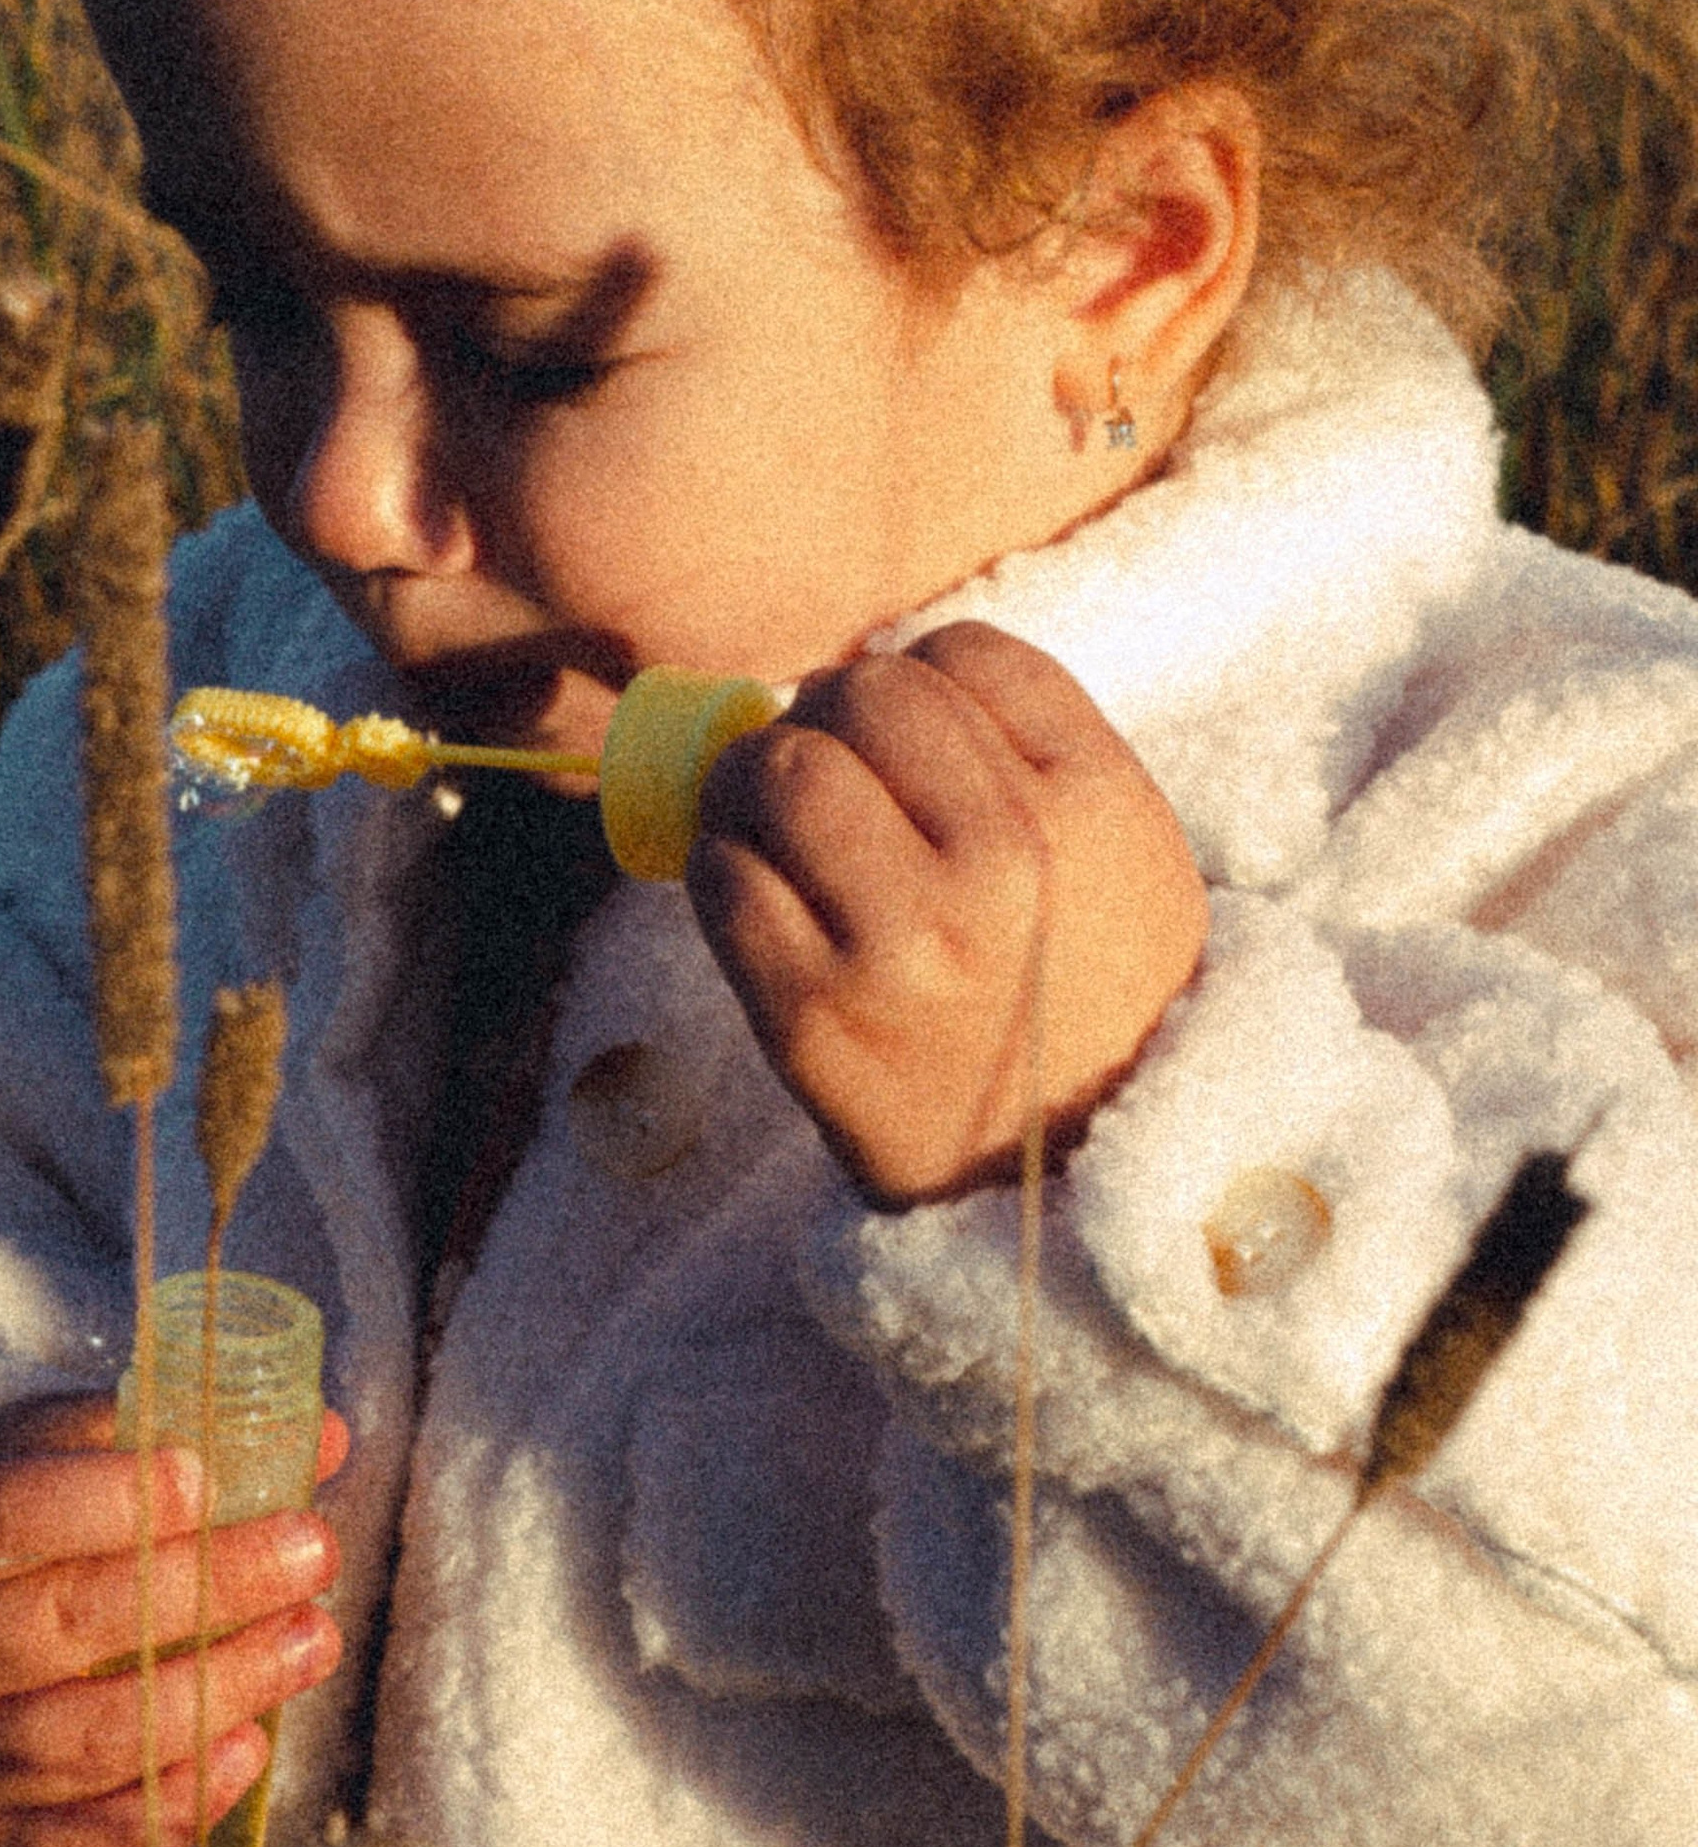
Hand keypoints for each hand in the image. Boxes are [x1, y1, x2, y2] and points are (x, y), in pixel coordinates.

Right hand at [0, 1393, 349, 1846]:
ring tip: (313, 1639)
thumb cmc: (4, 1536)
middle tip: (312, 1551)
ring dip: (220, 1690)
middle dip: (208, 1587)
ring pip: (91, 1737)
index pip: (2, 1516)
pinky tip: (250, 1750)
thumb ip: (159, 1437)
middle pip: (66, 1623)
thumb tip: (318, 1437)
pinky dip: (173, 1808)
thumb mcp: (49, 1460)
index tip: (204, 1479)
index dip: (105, 1497)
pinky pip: (81, 1845)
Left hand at [686, 621, 1206, 1205]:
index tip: (904, 737)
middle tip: (822, 766)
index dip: (917, 679)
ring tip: (769, 817)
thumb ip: (1032, 752)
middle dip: (825, 717)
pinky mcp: (812, 1012)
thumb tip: (869, 671)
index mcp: (1095, 808)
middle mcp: (1006, 862)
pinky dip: (721, 867)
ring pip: (778, 768)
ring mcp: (905, 940)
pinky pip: (722, 878)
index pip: (964, 656)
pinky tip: (755, 891)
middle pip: (862, 694)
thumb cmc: (1087, 998)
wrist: (1070, 1189)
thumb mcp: (1126, 858)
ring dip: (753, 779)